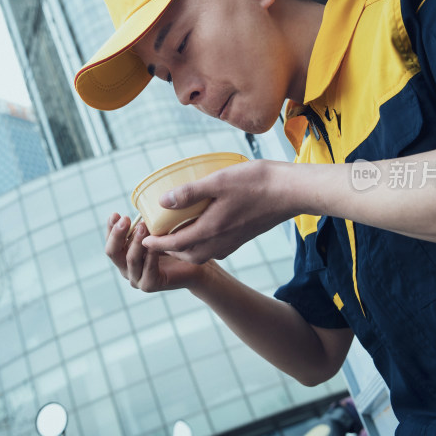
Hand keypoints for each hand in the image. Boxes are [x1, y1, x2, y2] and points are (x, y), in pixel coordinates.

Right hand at [104, 213, 204, 291]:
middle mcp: (126, 267)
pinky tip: (154, 245)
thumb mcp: (156, 232)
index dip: (110, 228)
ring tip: (143, 226)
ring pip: (130, 259)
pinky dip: (150, 256)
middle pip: (112, 252)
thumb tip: (143, 201)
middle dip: (117, 234)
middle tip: (126, 219)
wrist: (193, 267)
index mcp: (123, 254)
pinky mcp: (149, 285)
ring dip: (136, 242)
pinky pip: (147, 269)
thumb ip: (145, 224)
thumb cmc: (173, 246)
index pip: (110, 241)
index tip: (116, 214)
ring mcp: (136, 278)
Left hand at [141, 160, 293, 262]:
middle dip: (169, 249)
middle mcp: (221, 242)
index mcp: (211, 230)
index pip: (176, 244)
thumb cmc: (256, 182)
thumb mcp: (218, 181)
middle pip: (187, 254)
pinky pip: (215, 248)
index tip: (143, 239)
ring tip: (175, 234)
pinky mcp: (242, 237)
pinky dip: (201, 244)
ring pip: (202, 253)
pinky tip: (201, 228)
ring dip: (186, 248)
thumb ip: (190, 193)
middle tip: (156, 237)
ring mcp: (233, 242)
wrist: (292, 192)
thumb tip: (163, 201)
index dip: (157, 243)